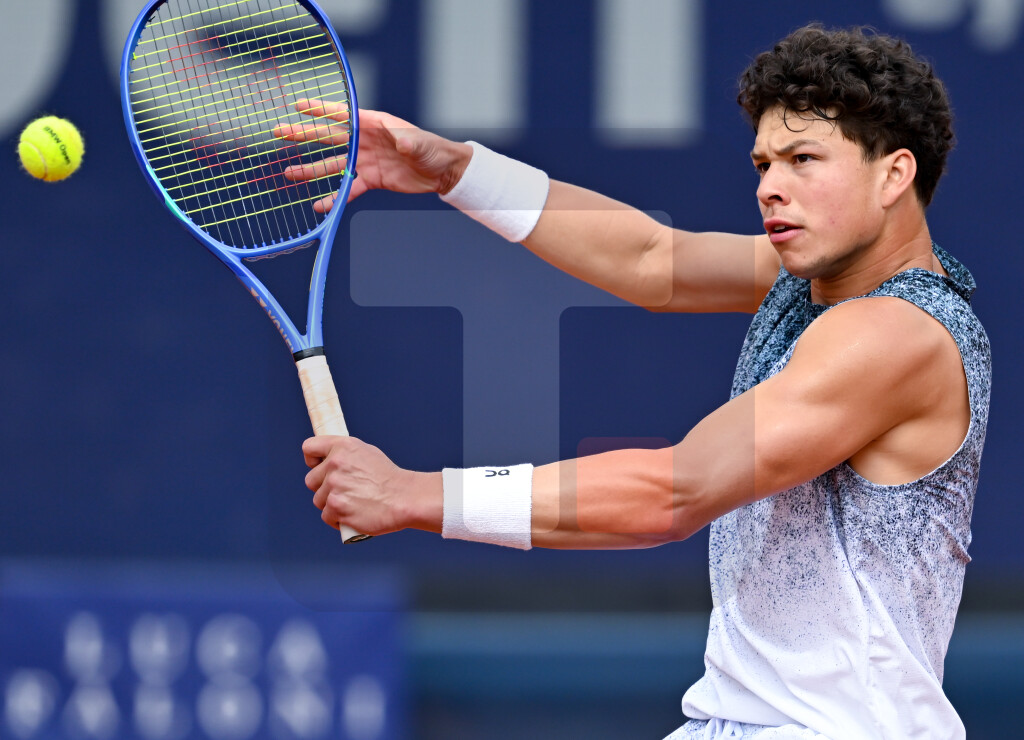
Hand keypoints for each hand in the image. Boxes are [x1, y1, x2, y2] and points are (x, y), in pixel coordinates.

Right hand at [275, 100, 471, 212]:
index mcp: (374, 125)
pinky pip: (348, 190)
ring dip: (312, 170)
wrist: (443, 172)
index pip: (343, 114)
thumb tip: (403, 143)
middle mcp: (365, 141)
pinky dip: (334, 198)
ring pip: (333, 165)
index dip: (321, 109)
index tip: (299, 105)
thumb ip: (409, 143)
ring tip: (290, 174)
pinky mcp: (371, 180)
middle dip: (304, 135)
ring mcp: (366, 161)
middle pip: (329, 137)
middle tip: (281, 132)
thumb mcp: (421, 144)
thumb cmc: (433, 150)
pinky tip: (320, 205)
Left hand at [303, 435, 440, 535]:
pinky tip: (352, 515)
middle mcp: (335, 464)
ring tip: (352, 504)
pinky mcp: (336, 507)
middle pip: (311, 480)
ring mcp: (334, 486)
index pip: (309, 448)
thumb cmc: (389, 478)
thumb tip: (328, 461)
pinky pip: (326, 516)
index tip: (319, 468)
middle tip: (344, 491)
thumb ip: (344, 455)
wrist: (404, 498)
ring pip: (318, 500)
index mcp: (342, 447)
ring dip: (331, 505)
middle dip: (323, 487)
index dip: (312, 460)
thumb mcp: (367, 453)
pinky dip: (337, 519)